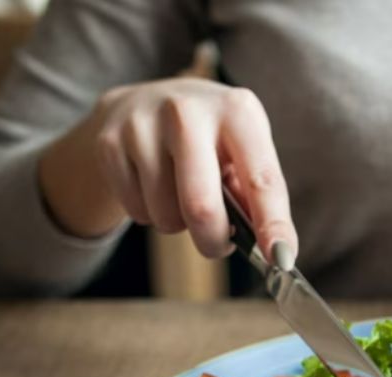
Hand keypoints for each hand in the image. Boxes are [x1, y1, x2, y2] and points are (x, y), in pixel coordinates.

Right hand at [42, 77, 295, 266]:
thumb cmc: (209, 138)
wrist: (144, 103)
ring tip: (180, 197)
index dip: (273, 224)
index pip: (261, 179)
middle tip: (217, 245)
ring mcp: (143, 124)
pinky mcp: (109, 142)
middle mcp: (188, 110)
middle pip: (201, 206)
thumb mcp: (241, 150)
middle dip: (213, 241)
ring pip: (166, 216)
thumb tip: (274, 249)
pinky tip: (153, 187)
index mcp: (236, 110)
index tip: (282, 259)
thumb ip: (256, 195)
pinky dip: (150, 215)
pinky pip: (136, 212)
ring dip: (179, 225)